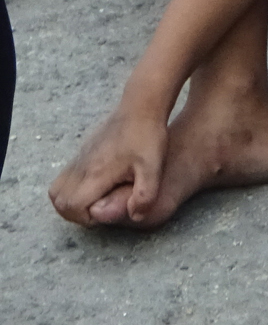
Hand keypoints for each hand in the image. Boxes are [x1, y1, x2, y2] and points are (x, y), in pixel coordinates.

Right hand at [47, 104, 169, 226]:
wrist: (141, 106)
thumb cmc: (149, 136)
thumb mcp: (154, 168)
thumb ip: (146, 196)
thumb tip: (135, 217)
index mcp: (96, 173)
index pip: (71, 207)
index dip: (84, 218)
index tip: (104, 212)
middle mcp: (82, 166)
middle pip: (58, 201)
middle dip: (74, 213)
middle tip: (97, 210)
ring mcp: (79, 157)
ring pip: (57, 189)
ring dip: (70, 201)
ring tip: (95, 200)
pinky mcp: (82, 151)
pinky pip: (64, 176)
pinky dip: (72, 187)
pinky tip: (97, 184)